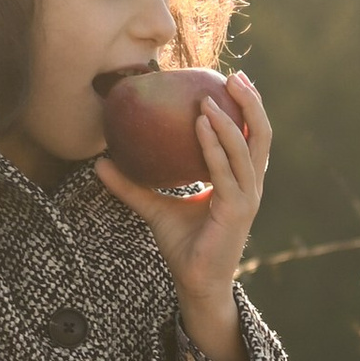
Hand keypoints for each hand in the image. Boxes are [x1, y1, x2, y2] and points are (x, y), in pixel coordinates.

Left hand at [99, 74, 270, 360]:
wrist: (194, 284)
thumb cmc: (182, 246)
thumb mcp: (154, 207)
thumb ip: (132, 184)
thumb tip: (99, 161)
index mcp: (239, 181)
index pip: (250, 137)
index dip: (246, 108)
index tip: (230, 79)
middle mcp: (249, 186)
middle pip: (260, 136)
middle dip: (251, 103)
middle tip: (233, 76)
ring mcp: (246, 199)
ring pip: (247, 150)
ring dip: (230, 119)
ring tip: (210, 96)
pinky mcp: (237, 211)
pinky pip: (227, 172)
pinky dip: (216, 146)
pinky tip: (202, 124)